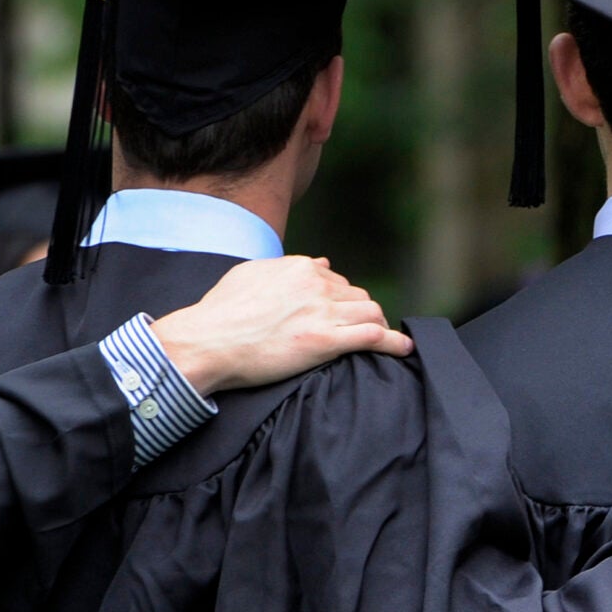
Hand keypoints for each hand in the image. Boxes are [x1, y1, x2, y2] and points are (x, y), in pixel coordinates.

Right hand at [150, 255, 410, 395]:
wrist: (207, 341)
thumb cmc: (220, 313)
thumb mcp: (251, 275)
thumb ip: (286, 267)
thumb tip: (319, 262)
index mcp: (299, 268)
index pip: (336, 279)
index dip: (339, 298)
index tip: (339, 313)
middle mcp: (315, 285)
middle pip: (357, 296)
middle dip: (359, 313)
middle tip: (357, 331)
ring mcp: (323, 312)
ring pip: (371, 312)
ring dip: (377, 325)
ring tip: (379, 340)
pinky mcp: (326, 341)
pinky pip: (373, 336)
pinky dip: (393, 343)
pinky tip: (404, 349)